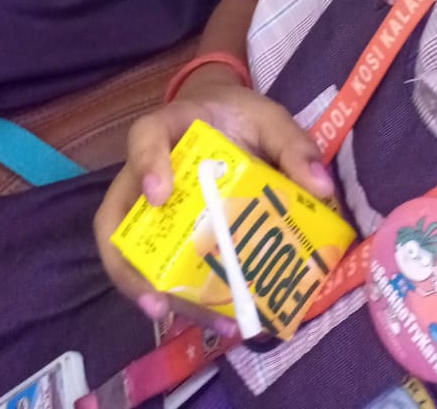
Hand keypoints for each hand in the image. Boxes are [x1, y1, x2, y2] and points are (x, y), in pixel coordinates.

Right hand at [94, 65, 333, 329]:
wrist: (228, 120)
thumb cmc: (241, 117)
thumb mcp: (270, 120)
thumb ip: (293, 145)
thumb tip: (321, 188)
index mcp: (169, 128)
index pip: (144, 136)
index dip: (146, 164)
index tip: (160, 195)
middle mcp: (144, 171)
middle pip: (115, 216)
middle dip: (128, 265)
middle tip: (157, 299)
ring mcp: (148, 207)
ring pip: (130, 254)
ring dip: (155, 293)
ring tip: (197, 320)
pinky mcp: (166, 234)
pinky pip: (160, 268)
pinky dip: (184, 296)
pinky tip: (218, 318)